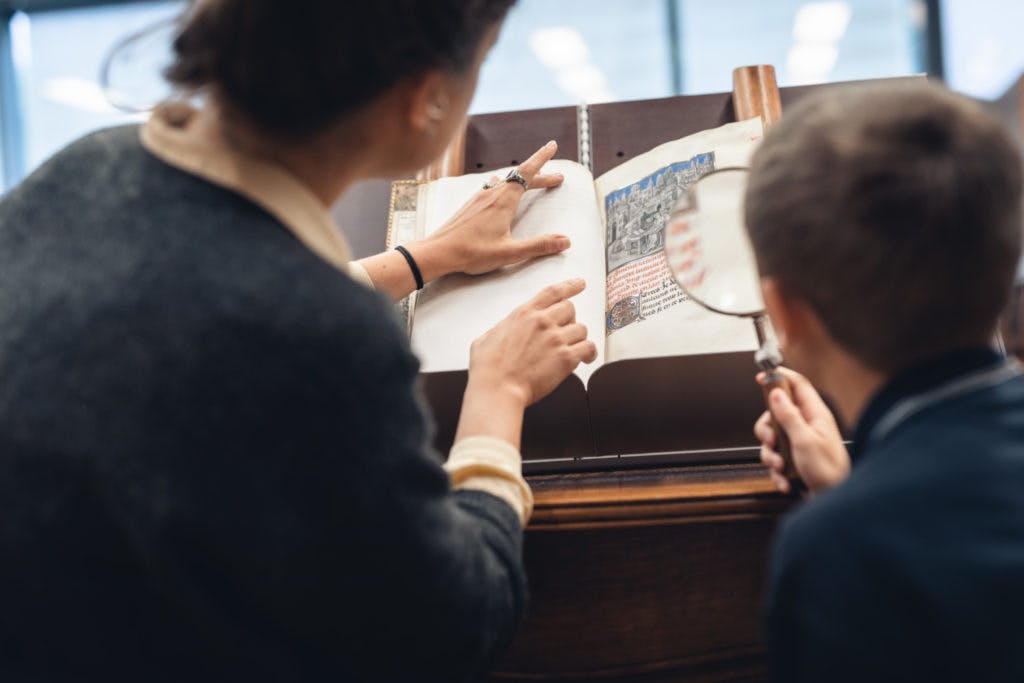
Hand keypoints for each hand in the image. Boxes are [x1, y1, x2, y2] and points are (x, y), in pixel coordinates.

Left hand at [411, 140, 568, 279]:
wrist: (438, 252)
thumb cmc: (471, 253)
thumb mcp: (510, 252)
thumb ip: (539, 246)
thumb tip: (566, 240)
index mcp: (504, 201)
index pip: (528, 172)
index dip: (542, 158)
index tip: (552, 145)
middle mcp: (491, 193)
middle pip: (520, 177)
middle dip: (540, 175)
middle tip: (556, 177)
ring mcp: (478, 197)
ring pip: (504, 181)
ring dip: (520, 180)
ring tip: (529, 182)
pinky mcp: (469, 205)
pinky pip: (490, 188)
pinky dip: (504, 186)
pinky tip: (498, 193)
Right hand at [469, 279, 597, 406]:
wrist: (497, 389)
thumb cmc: (488, 369)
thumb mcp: (485, 339)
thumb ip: (499, 330)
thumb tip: (500, 333)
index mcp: (523, 314)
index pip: (553, 292)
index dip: (570, 286)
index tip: (579, 284)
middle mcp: (542, 322)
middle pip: (570, 308)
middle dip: (570, 319)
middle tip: (565, 331)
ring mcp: (555, 339)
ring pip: (581, 328)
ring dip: (578, 338)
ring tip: (573, 348)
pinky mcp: (565, 358)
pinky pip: (588, 348)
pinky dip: (590, 353)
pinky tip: (586, 358)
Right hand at [754, 368, 849, 495]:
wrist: (835, 501)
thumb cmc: (830, 472)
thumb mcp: (805, 441)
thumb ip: (788, 416)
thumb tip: (775, 393)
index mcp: (815, 415)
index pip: (797, 384)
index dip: (779, 377)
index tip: (761, 377)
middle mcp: (807, 426)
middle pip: (776, 413)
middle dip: (767, 429)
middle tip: (772, 440)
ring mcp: (800, 443)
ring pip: (772, 438)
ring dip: (770, 455)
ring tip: (781, 466)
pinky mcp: (794, 460)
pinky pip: (775, 458)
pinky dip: (776, 472)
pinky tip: (786, 480)